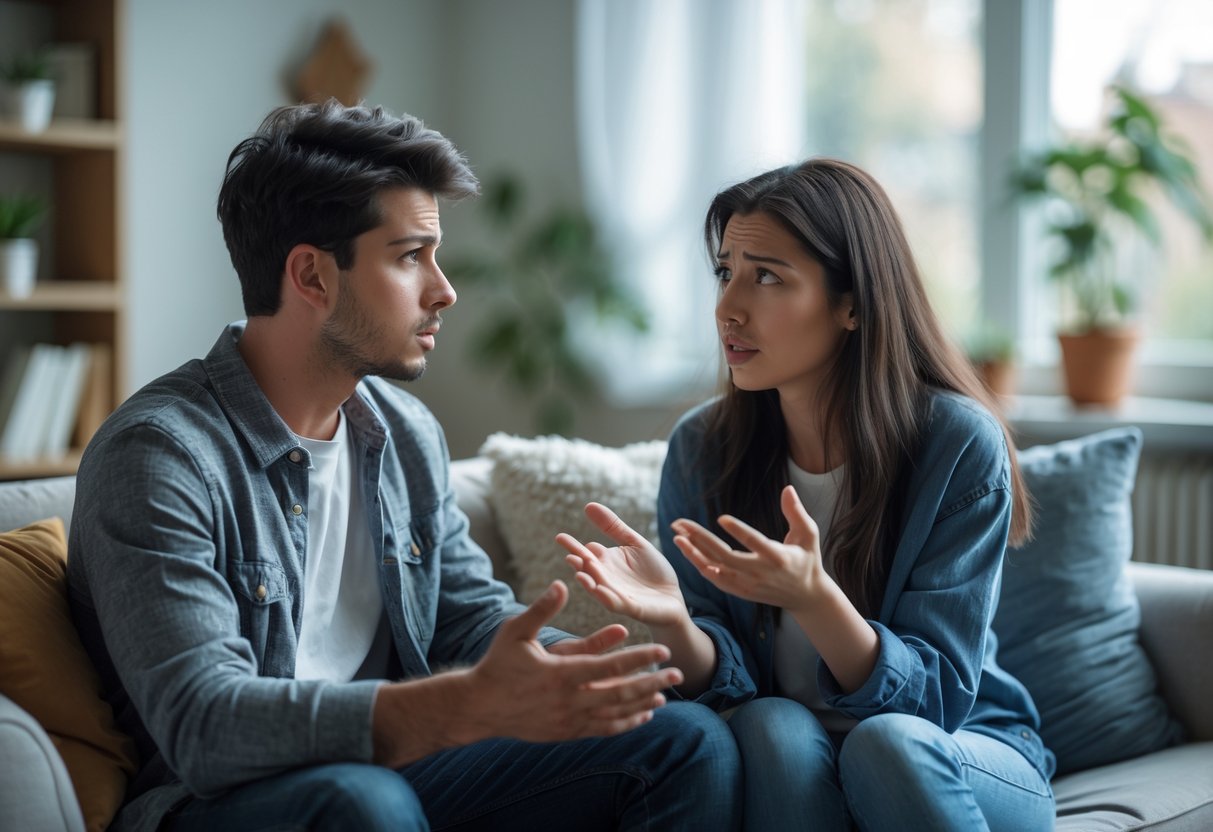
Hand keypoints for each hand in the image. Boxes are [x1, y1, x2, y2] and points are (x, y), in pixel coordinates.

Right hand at [465, 580, 683, 742]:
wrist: (479, 707)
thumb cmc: (498, 664)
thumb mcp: (516, 631)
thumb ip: (542, 609)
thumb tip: (563, 582)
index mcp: (562, 673)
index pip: (611, 666)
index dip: (640, 658)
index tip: (662, 651)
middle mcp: (570, 700)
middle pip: (622, 693)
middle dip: (652, 683)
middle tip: (678, 674)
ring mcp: (569, 720)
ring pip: (616, 714)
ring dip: (642, 704)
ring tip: (664, 696)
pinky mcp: (566, 732)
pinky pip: (603, 730)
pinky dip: (625, 723)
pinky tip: (642, 716)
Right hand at [556, 502, 689, 627]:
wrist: (672, 596)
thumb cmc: (652, 569)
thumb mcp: (634, 543)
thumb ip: (613, 527)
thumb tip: (588, 505)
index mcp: (606, 560)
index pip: (586, 551)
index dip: (574, 545)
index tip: (560, 537)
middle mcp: (606, 577)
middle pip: (588, 569)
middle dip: (578, 563)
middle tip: (568, 555)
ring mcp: (616, 593)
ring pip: (598, 587)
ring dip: (589, 582)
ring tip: (579, 574)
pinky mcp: (631, 607)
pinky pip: (616, 603)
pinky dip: (607, 598)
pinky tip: (600, 590)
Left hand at [671, 485, 826, 612]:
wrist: (806, 596)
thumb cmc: (807, 559)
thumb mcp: (809, 534)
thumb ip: (796, 512)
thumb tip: (787, 488)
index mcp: (778, 557)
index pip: (756, 543)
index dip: (739, 531)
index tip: (721, 518)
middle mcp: (761, 573)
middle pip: (726, 556)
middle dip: (700, 539)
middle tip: (680, 523)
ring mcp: (749, 585)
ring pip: (716, 569)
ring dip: (694, 553)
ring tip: (677, 536)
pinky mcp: (742, 592)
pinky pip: (716, 580)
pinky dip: (700, 567)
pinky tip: (687, 551)